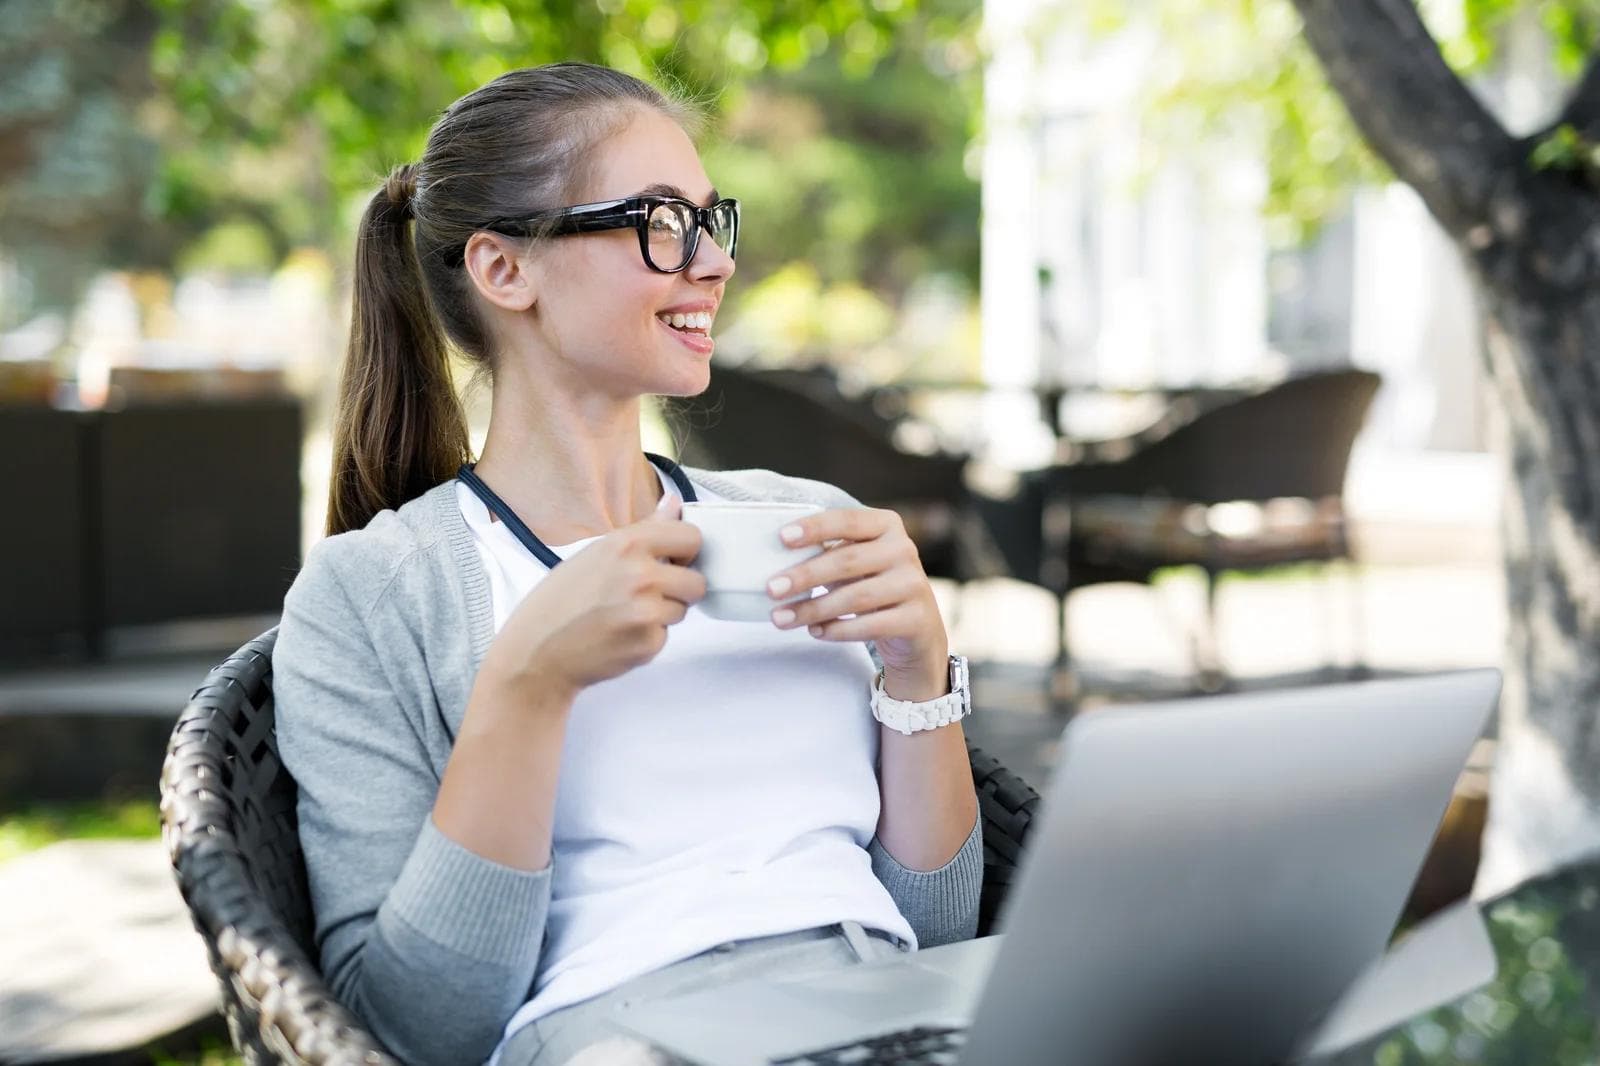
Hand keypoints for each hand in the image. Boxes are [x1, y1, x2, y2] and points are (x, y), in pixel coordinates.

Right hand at [480, 494, 705, 700]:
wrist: (537, 651)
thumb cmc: (561, 600)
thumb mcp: (598, 552)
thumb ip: (644, 530)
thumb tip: (674, 503)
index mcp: (627, 544)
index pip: (692, 537)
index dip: (684, 552)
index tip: (672, 561)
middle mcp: (640, 574)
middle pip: (697, 581)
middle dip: (679, 589)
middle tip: (649, 594)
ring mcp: (646, 611)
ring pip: (682, 610)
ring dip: (662, 614)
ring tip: (625, 615)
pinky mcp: (647, 643)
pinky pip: (665, 636)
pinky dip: (647, 638)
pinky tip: (619, 635)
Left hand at [765, 507, 948, 685]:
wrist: (918, 629)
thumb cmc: (874, 586)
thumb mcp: (855, 563)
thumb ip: (827, 554)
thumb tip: (774, 560)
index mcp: (887, 525)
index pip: (847, 520)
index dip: (815, 527)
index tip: (782, 537)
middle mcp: (904, 550)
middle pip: (847, 560)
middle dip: (805, 575)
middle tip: (772, 588)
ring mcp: (914, 585)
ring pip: (856, 597)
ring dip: (813, 608)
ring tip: (781, 618)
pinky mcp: (916, 619)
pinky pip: (870, 626)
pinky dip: (837, 629)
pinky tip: (815, 631)